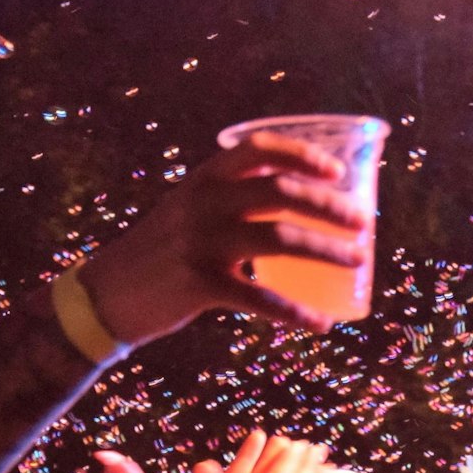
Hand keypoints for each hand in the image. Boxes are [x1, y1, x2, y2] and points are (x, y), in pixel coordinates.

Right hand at [78, 132, 374, 338]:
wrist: (108, 293)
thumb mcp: (189, 209)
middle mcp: (204, 202)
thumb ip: (232, 200)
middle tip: (364, 224)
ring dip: (327, 251)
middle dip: (330, 206)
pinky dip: (295, 313)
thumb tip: (298, 203)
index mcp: (205, 178)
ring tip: (358, 263)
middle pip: (280, 192)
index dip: (303, 156)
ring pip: (281, 240)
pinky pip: (260, 299)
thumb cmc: (162, 252)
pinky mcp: (200, 284)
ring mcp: (201, 242)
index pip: (260, 149)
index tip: (337, 172)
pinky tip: (321, 324)